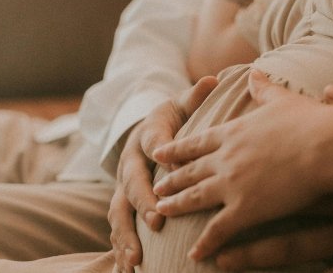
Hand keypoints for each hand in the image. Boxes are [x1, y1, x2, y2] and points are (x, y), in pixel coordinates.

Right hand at [108, 76, 217, 271]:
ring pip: (119, 212)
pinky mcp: (124, 205)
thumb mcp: (181, 106)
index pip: (152, 145)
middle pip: (131, 184)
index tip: (173, 169)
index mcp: (146, 136)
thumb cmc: (172, 121)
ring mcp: (124, 187)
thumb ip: (195, 98)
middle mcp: (130, 163)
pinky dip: (122, 250)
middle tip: (156, 220)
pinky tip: (129, 270)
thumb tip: (212, 80)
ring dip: (126, 236)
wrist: (145, 132)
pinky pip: (119, 229)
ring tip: (136, 259)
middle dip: (142, 203)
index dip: (161, 156)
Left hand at [152, 70, 332, 260]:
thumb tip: (254, 71)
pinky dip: (204, 243)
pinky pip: (218, 230)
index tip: (160, 154)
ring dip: (177, 206)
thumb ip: (264, 88)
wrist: (324, 145)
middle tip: (156, 186)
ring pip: (195, 197)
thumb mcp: (282, 99)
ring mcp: (232, 183)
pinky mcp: (245, 209)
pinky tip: (194, 254)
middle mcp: (225, 157)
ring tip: (161, 211)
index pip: (197, 142)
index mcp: (233, 132)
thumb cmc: (310, 121)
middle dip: (171, 179)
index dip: (177, 150)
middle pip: (190, 170)